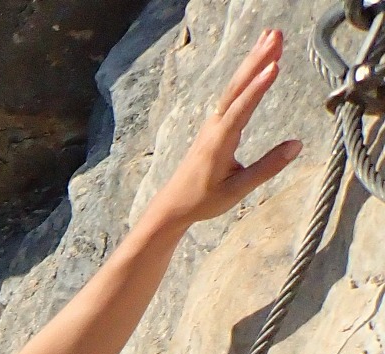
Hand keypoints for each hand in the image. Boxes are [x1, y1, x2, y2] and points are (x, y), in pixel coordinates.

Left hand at [147, 29, 302, 228]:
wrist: (172, 205)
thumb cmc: (203, 200)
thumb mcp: (236, 190)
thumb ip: (266, 168)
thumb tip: (296, 146)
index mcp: (219, 142)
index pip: (241, 110)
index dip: (258, 88)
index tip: (274, 65)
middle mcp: (214, 127)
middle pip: (237, 88)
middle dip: (257, 60)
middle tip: (276, 35)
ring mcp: (212, 124)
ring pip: (234, 87)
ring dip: (253, 61)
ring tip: (272, 37)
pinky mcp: (214, 125)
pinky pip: (232, 94)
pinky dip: (246, 76)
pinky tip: (257, 63)